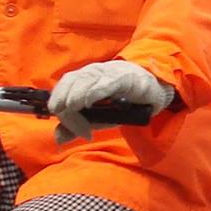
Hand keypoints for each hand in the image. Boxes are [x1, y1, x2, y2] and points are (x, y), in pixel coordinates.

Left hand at [47, 60, 172, 141]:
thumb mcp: (98, 118)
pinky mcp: (125, 77)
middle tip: (66, 118)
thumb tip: (58, 137)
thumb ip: (78, 126)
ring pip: (86, 79)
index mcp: (82, 80)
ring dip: (76, 93)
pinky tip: (90, 100)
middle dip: (63, 100)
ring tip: (72, 107)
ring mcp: (108, 73)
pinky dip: (96, 90)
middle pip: (71, 82)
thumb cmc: (123, 103)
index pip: (63, 87)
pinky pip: (108, 81)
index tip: (62, 125)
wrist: (153, 92)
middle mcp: (92, 73)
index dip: (57, 103)